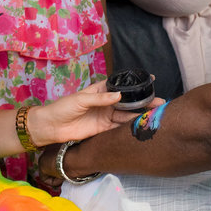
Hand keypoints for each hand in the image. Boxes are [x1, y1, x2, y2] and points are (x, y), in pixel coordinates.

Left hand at [31, 81, 153, 144]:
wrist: (51, 127)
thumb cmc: (62, 108)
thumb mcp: (80, 100)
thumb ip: (100, 98)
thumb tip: (119, 96)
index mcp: (100, 91)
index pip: (121, 86)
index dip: (135, 84)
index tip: (151, 81)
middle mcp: (106, 103)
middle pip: (128, 101)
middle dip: (143, 101)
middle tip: (160, 102)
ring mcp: (106, 116)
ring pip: (127, 115)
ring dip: (140, 114)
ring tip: (155, 114)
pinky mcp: (104, 129)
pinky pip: (119, 127)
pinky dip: (130, 126)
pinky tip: (141, 125)